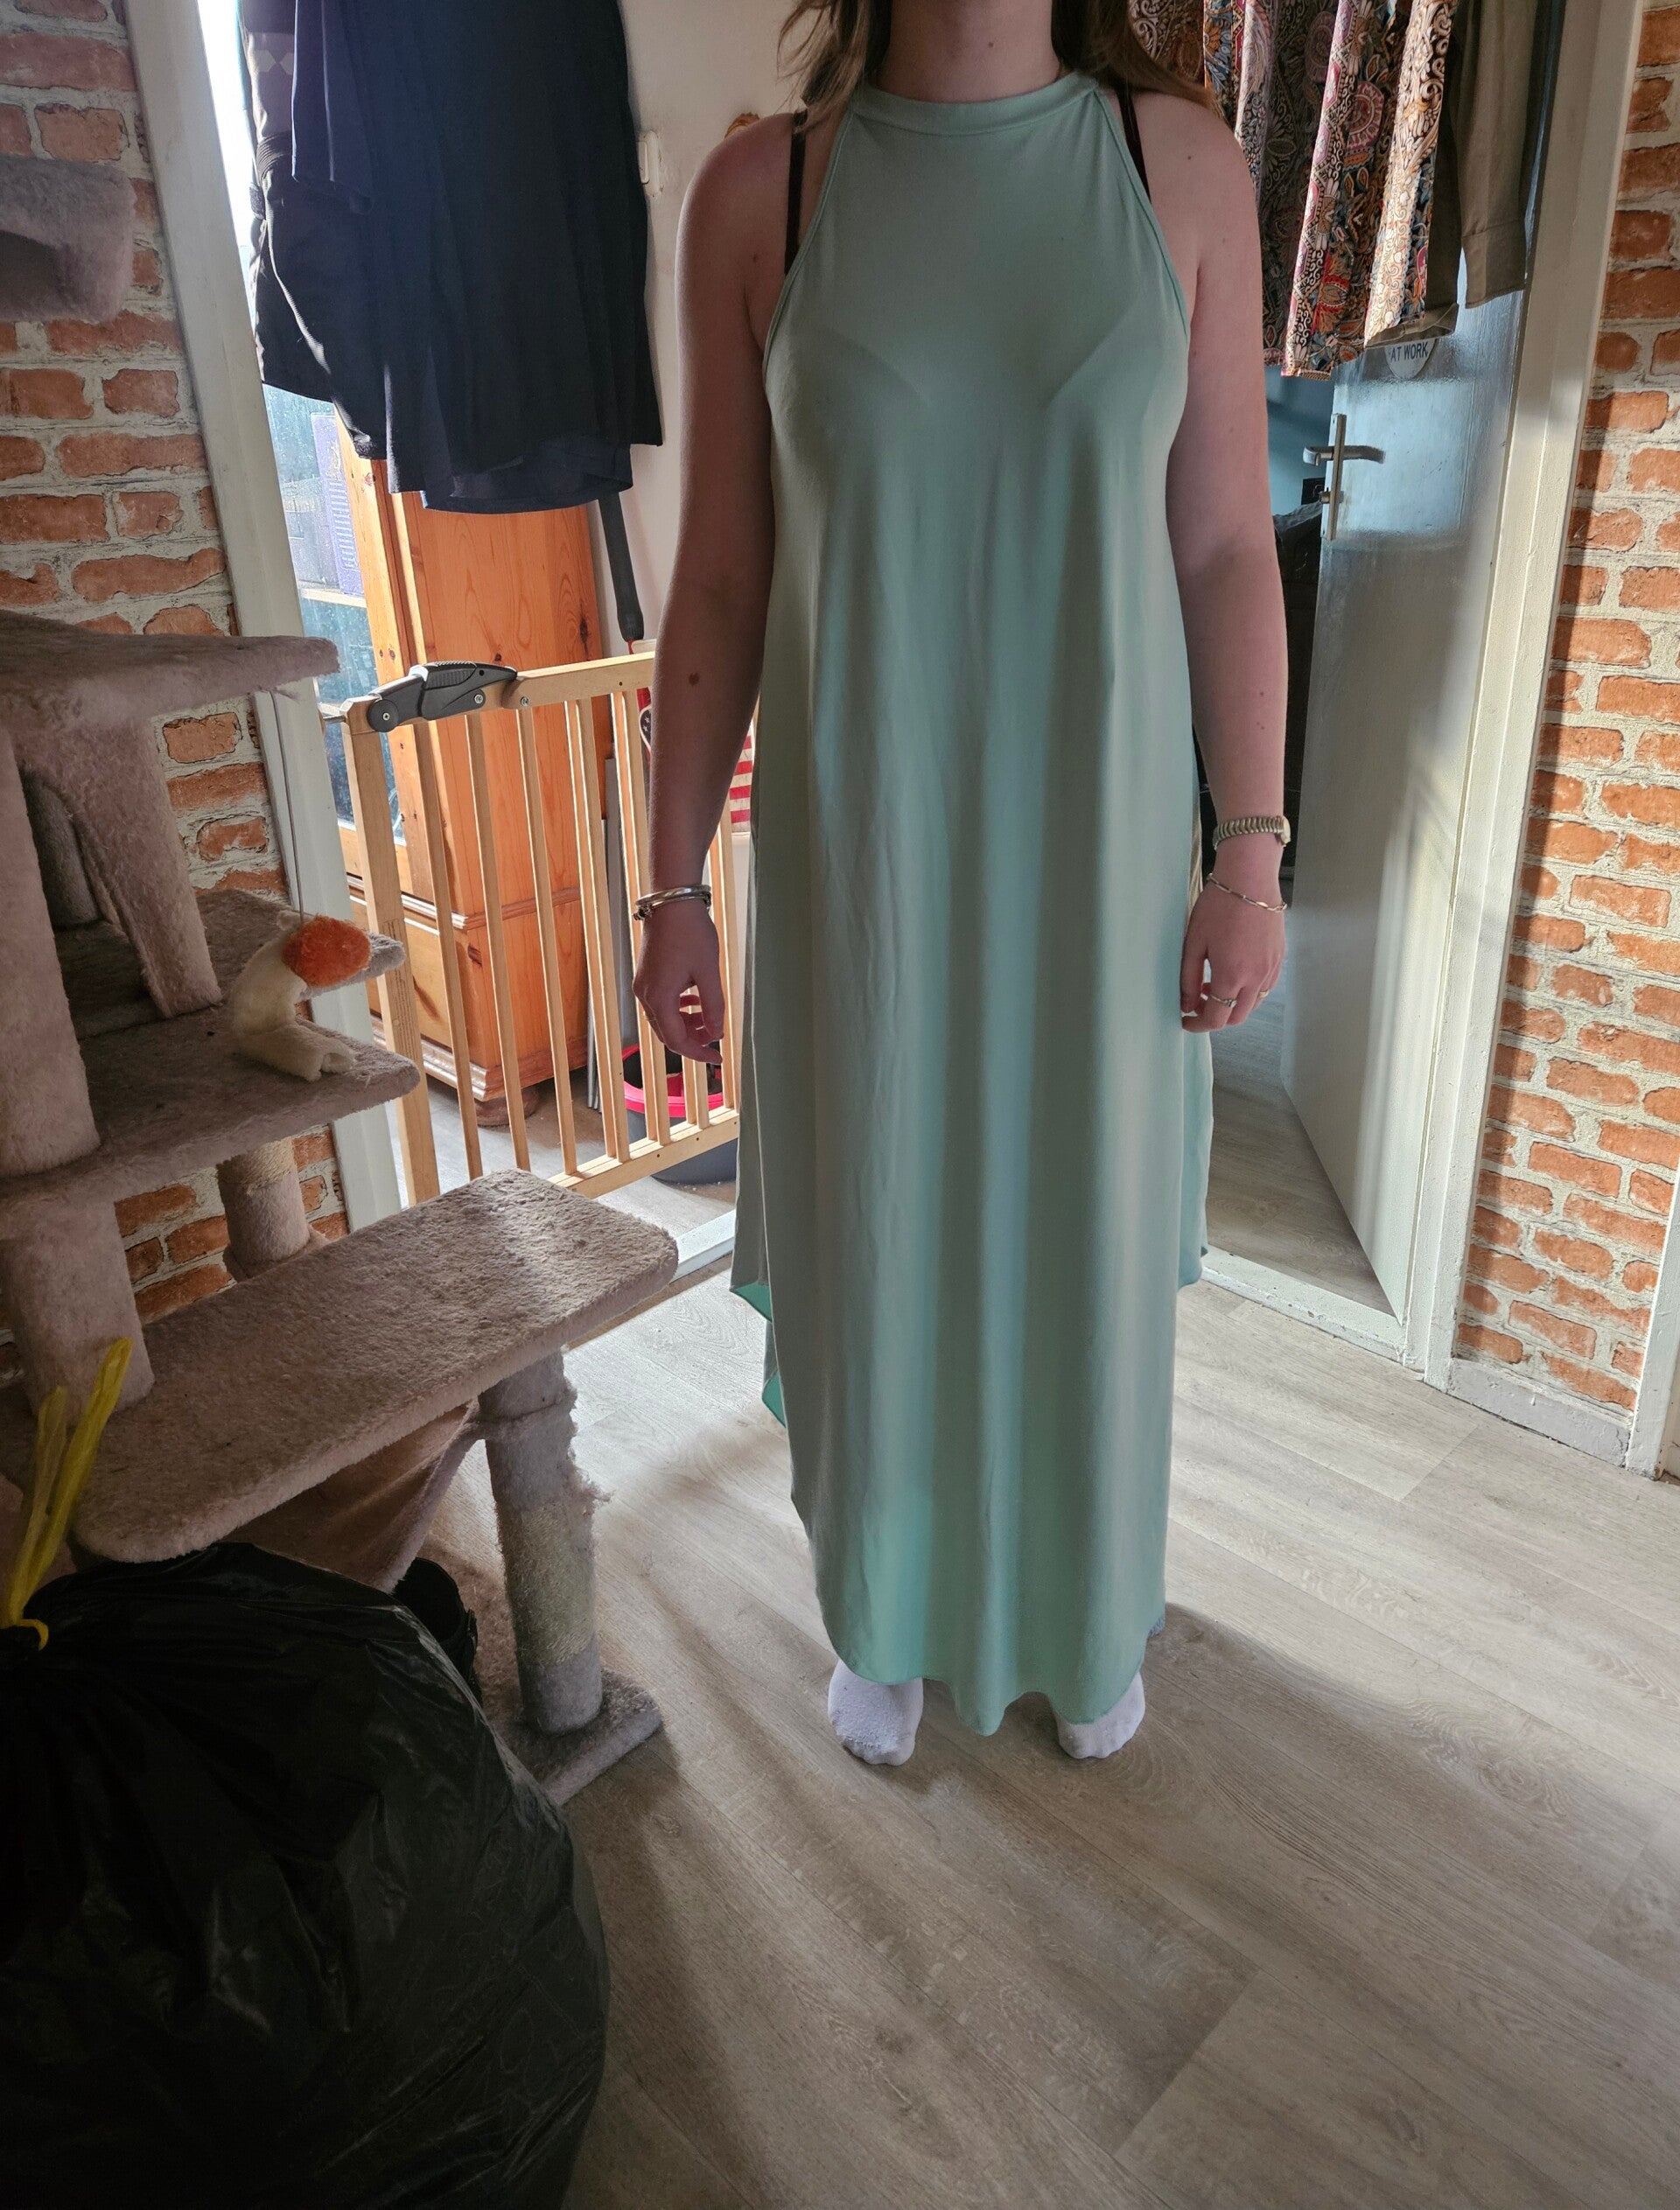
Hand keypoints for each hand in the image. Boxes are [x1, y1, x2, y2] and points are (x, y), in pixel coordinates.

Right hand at [633, 900, 724, 1064]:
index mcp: (659, 999)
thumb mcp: (709, 973)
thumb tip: (717, 1032)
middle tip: (716, 1037)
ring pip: (664, 1018)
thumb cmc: (691, 933)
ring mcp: (643, 985)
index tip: (717, 1058)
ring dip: (687, 1023)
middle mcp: (645, 995)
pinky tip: (695, 999)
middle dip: (693, 1039)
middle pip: (668, 1033)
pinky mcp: (647, 975)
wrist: (672, 902)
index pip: (677, 1041)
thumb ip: (713, 1006)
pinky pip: (661, 1002)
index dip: (699, 1053)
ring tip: (709, 1017)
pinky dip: (679, 1008)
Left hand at [1180, 839, 1285, 1031]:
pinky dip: (1248, 991)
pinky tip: (1235, 973)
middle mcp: (1256, 978)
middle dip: (1215, 1017)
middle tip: (1197, 1001)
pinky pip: (1265, 988)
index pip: (1216, 1019)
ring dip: (1232, 1004)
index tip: (1185, 1020)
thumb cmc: (1218, 906)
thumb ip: (1189, 978)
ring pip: (1253, 1004)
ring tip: (1213, 983)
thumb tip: (1186, 1004)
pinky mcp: (1279, 958)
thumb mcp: (1194, 943)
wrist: (1250, 879)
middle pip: (1237, 1017)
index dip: (1198, 1025)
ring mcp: (1271, 969)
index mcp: (1232, 975)